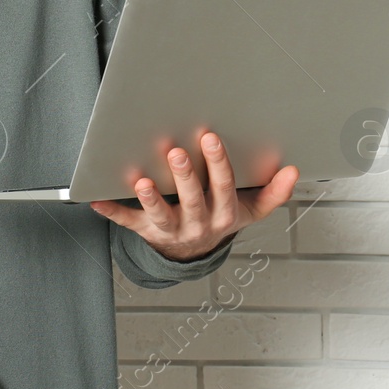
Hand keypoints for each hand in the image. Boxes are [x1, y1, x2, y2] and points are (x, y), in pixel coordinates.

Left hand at [90, 131, 297, 262]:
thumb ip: (274, 192)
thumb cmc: (221, 216)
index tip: (209, 137)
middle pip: (191, 199)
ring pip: (160, 216)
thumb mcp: (250, 209)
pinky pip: (128, 223)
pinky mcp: (146, 231)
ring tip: (142, 181)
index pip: (222, 186)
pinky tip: (96, 198)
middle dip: (184, 177)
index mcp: (223, 213)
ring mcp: (170, 229)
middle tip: (176, 152)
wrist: (195, 251)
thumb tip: (293, 172)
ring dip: (151, 199)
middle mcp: (197, 223)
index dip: (217, 163)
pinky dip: (112, 211)